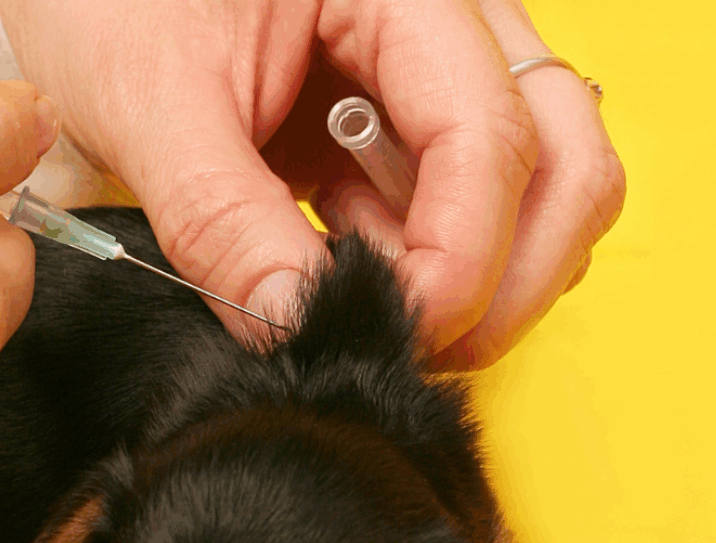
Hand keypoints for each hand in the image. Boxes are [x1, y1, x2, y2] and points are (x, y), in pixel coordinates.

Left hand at [0, 0, 624, 368]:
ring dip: (484, 272)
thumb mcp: (149, 99)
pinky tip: (355, 262)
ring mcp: (438, 70)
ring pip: (543, 185)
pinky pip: (467, 199)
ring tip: (373, 294)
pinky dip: (429, 255)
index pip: (491, 132)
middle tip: (420, 338)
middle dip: (512, 275)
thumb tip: (291, 320)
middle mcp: (448, 21)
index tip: (401, 326)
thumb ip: (220, 215)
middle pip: (566, 160)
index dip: (462, 253)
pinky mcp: (406, 114)